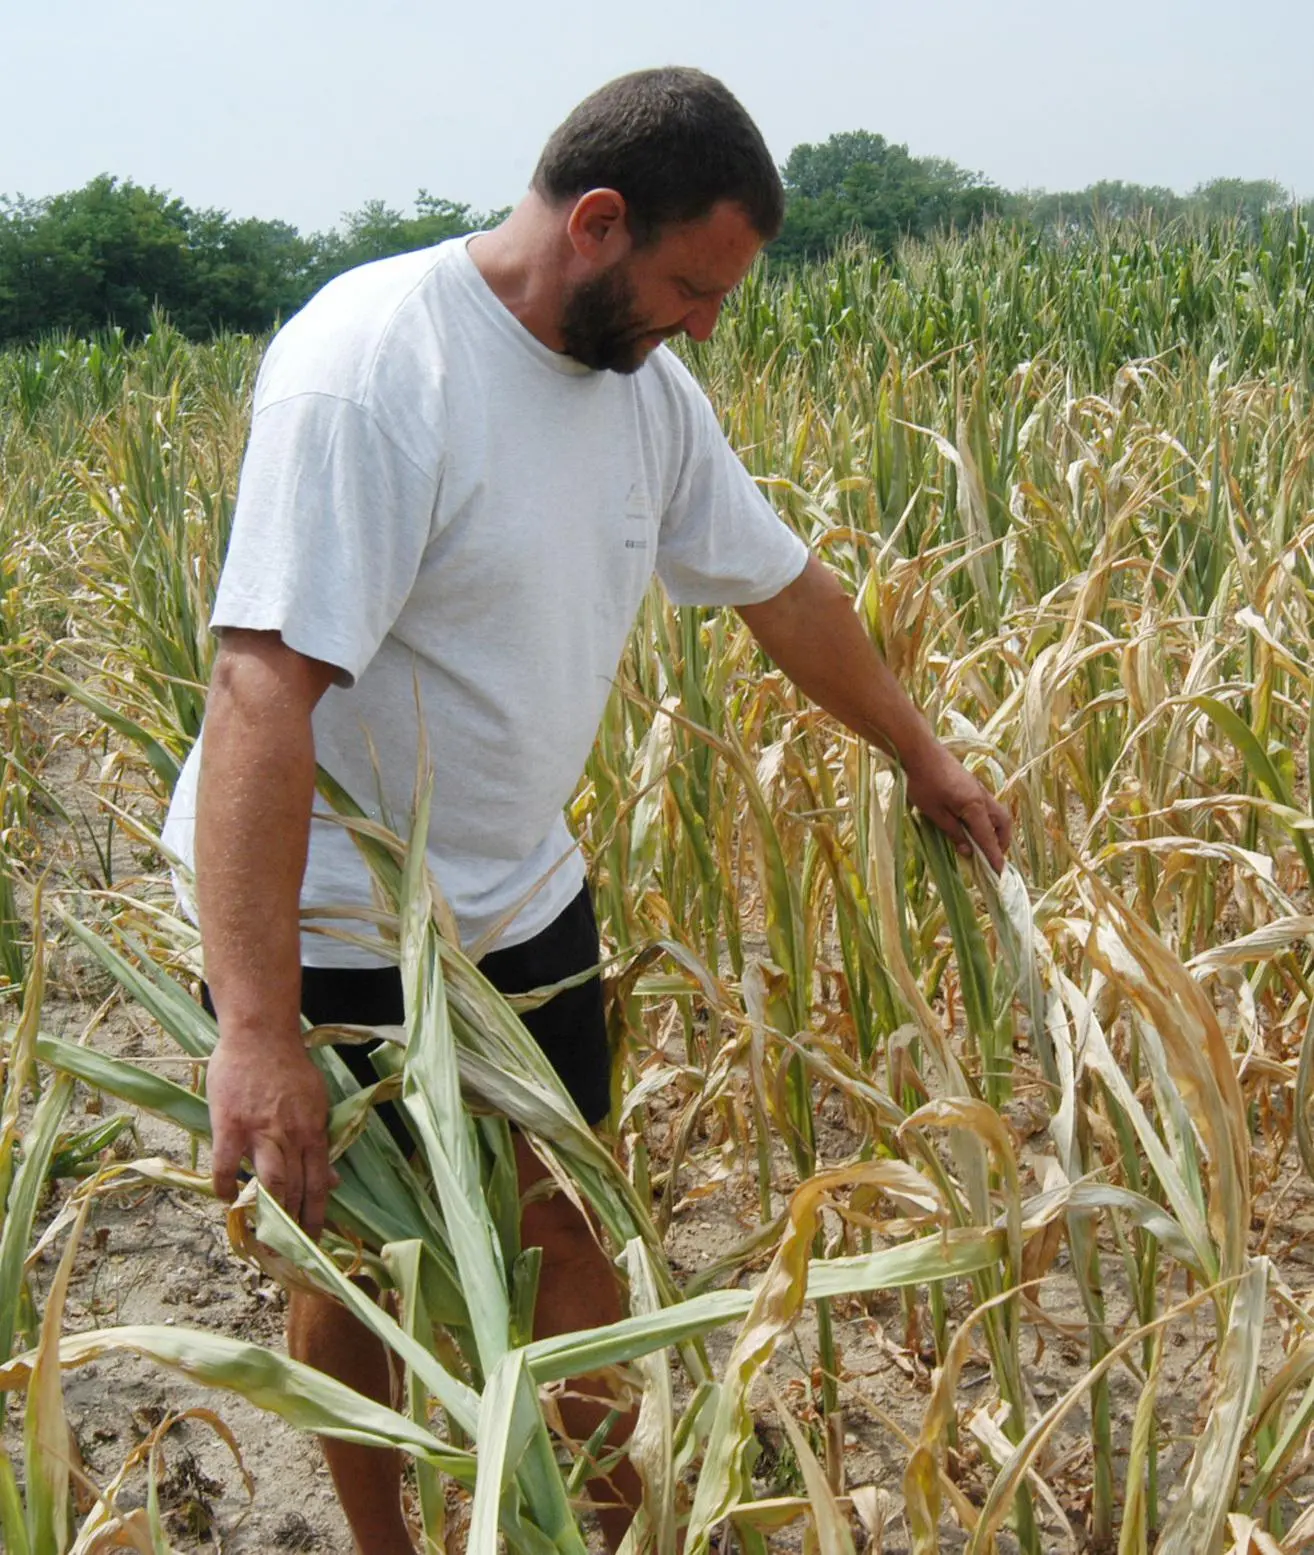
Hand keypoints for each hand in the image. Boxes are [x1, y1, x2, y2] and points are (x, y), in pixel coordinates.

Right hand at [207, 1034, 336, 1240]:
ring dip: (266, 1212)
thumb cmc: (289, 1067)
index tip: (313, 1241)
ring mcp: (260, 1132)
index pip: (318, 1184)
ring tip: (260, 1234)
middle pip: (294, 1190)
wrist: (261, 1035)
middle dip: (292, 1223)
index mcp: (314, 1132)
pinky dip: (227, 1187)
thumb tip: (333, 1181)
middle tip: (285, 1248)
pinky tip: (227, 1199)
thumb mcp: (316, 1103)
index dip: (315, 1216)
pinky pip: (227, 1166)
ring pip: (268, 1183)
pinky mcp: (231, 1125)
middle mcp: (291, 1136)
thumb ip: (320, 1142)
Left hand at [904, 741, 1011, 872]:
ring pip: (998, 813)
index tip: (999, 873)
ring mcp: (979, 789)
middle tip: (992, 857)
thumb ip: (953, 832)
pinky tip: (974, 825)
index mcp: (975, 806)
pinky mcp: (972, 784)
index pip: (988, 837)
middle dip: (1002, 842)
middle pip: (1003, 823)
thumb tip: (969, 852)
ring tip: (985, 844)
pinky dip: (988, 819)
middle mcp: (983, 797)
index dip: (993, 856)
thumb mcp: (934, 813)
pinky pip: (988, 806)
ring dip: (996, 830)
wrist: (919, 751)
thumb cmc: (922, 782)